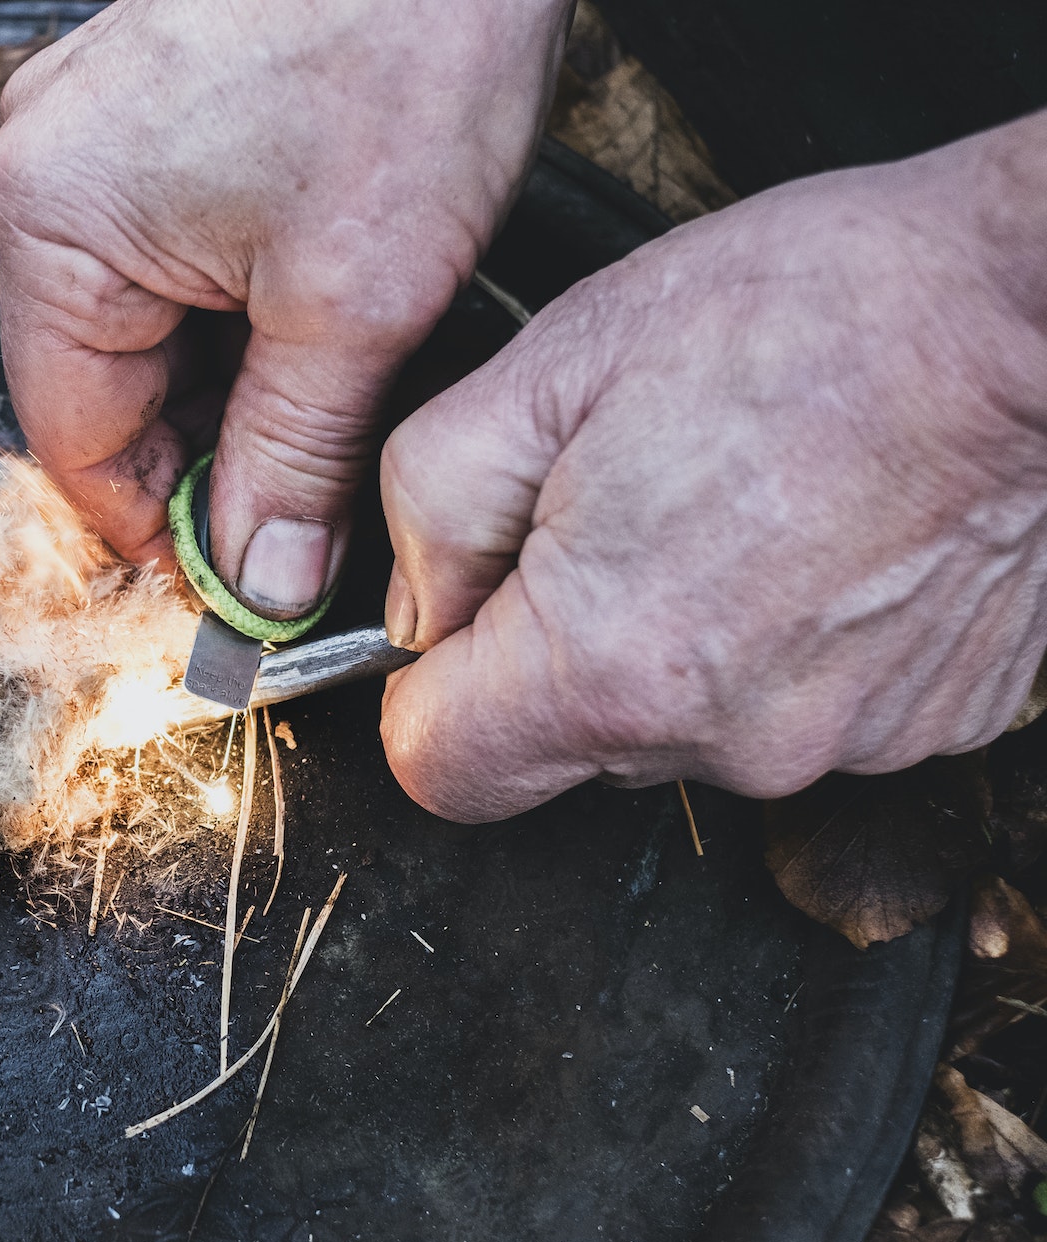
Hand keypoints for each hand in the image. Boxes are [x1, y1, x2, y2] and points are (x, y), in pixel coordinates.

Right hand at [0, 0, 570, 617]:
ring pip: (143, 324)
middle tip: (305, 512)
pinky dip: (235, 307)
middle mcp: (42, 174)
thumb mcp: (353, 301)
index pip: (76, 442)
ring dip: (229, 381)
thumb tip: (262, 581)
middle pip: (102, 384)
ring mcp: (91, 132)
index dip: (159, 530)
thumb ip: (294, 459)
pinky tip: (313, 320)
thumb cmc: (402, 42)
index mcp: (51, 225)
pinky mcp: (151, 107)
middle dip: (204, 453)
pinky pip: (168, 253)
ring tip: (328, 396)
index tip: (238, 587)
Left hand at [379, 111, 1046, 820]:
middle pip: (563, 748)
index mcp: (608, 667)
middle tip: (612, 510)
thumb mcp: (551, 364)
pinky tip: (814, 538)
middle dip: (552, 646)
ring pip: (683, 727)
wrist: (1033, 311)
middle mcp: (728, 740)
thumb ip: (430, 504)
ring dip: (673, 639)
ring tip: (732, 504)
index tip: (460, 615)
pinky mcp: (927, 725)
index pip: (439, 769)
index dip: (425, 689)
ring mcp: (841, 746)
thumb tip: (416, 601)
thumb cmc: (814, 314)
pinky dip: (781, 641)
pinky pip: (796, 706)